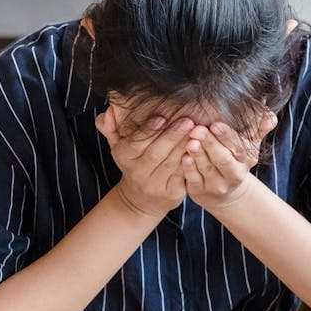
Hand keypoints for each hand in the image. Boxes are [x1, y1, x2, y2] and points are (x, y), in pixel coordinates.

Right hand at [96, 103, 194, 217]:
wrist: (140, 200)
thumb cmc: (132, 163)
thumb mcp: (118, 146)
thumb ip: (110, 127)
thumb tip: (110, 111)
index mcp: (124, 158)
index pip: (135, 144)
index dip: (148, 131)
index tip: (162, 117)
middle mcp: (137, 173)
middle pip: (156, 153)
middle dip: (172, 136)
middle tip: (187, 121)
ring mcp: (155, 185)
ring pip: (172, 163)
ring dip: (185, 146)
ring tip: (197, 131)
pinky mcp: (172, 193)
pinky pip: (183, 175)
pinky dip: (192, 161)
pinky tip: (200, 148)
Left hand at [181, 108, 277, 210]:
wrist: (226, 191)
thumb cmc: (235, 158)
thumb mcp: (249, 144)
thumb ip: (259, 128)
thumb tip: (269, 116)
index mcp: (247, 159)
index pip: (238, 148)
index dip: (226, 136)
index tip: (215, 124)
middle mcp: (234, 174)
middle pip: (222, 159)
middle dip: (210, 143)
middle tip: (198, 129)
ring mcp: (216, 185)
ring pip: (207, 169)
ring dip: (198, 154)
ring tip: (190, 141)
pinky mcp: (200, 191)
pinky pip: (194, 180)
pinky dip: (188, 168)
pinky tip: (183, 156)